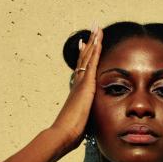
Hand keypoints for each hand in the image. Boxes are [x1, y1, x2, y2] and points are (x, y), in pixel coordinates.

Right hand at [50, 26, 102, 151]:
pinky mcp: (86, 85)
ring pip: (88, 57)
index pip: (82, 70)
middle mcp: (78, 84)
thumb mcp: (81, 122)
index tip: (84, 45)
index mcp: (77, 92)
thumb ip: (84, 118)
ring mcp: (81, 83)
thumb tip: (86, 124)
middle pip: (84, 59)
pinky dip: (95, 51)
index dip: (84, 57)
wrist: (63, 134)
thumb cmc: (70, 133)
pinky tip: (99, 40)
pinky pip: (92, 63)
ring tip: (97, 28)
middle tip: (92, 29)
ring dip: (93, 42)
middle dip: (89, 43)